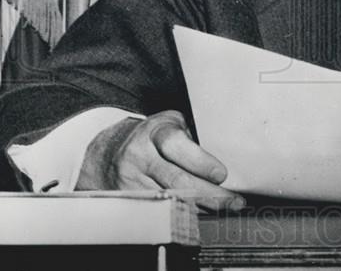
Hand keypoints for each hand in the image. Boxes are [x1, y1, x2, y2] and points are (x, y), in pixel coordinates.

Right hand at [76, 109, 244, 213]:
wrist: (108, 151)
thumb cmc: (151, 137)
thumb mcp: (170, 125)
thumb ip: (192, 138)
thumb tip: (222, 163)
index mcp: (154, 132)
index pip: (176, 145)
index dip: (200, 161)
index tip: (221, 174)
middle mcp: (139, 156)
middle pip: (175, 179)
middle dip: (208, 193)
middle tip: (231, 201)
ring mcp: (130, 180)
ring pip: (169, 199)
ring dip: (199, 207)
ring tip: (222, 210)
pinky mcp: (127, 199)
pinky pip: (158, 210)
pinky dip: (180, 214)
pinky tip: (198, 215)